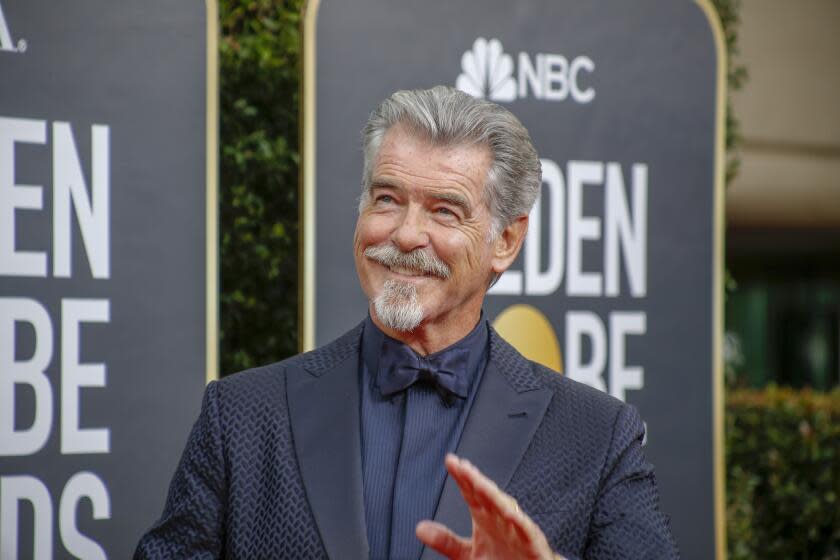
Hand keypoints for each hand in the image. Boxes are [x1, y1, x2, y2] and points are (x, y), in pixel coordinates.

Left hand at [416, 454, 561, 559]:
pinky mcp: (533, 545)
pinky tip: (510, 514)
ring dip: (494, 496)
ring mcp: (518, 531)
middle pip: (487, 495)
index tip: (451, 461)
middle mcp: (501, 520)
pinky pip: (527, 532)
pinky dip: (521, 523)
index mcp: (485, 518)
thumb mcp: (468, 554)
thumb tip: (420, 528)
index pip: (471, 492)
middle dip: (475, 480)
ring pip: (507, 509)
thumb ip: (446, 541)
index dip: (461, 477)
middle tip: (462, 467)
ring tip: (480, 483)